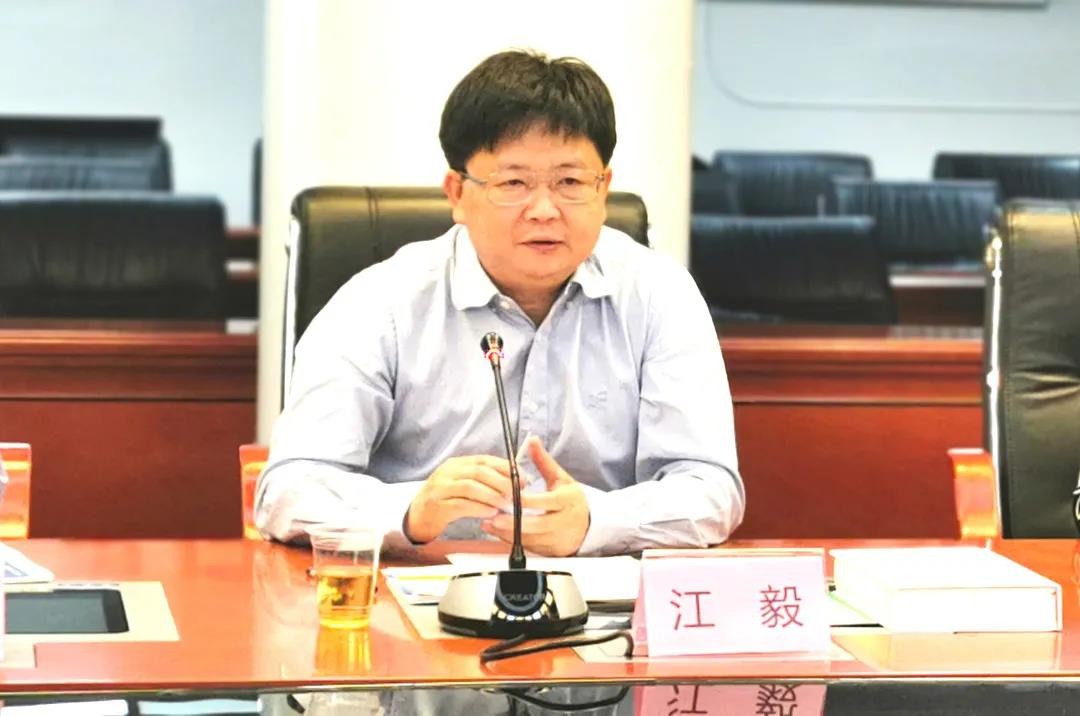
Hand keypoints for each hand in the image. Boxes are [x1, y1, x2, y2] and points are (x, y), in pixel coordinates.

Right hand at [405, 455, 512, 542]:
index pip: (484, 460)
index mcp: (457, 464)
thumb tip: (516, 482)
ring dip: (491, 495)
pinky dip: (478, 508)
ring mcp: (440, 488)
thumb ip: (485, 481)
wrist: (417, 516)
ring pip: (470, 487)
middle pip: (479, 471)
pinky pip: (460, 505)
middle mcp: (448, 472)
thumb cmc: (447, 500)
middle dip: (502, 482)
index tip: (523, 478)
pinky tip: (490, 513)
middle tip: (517, 493)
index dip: (506, 468)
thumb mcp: (463, 484)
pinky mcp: (437, 506)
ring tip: (505, 504)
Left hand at [481, 437, 589, 556]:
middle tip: (493, 517)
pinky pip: (530, 548)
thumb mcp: (560, 478)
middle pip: (537, 525)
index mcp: (566, 501)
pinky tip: (498, 533)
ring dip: (508, 533)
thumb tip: (532, 441)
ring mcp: (558, 539)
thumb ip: (543, 461)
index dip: (526, 500)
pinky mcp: (552, 551)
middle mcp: (563, 521)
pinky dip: (513, 541)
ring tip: (489, 523)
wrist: (589, 525)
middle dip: (513, 523)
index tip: (508, 496)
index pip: (544, 501)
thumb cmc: (570, 499)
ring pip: (531, 539)